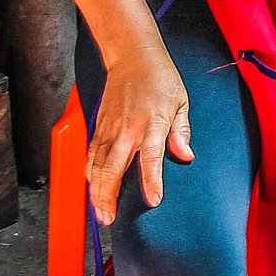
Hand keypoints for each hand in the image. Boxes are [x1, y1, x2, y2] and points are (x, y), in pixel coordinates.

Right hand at [88, 49, 192, 224]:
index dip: (152, 181)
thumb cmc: (160, 78)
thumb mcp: (181, 101)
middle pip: (114, 168)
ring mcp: (110, 127)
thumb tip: (186, 155)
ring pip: (98, 165)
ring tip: (99, 212)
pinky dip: (90, 173)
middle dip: (109, 196)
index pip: (152, 157)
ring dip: (97, 190)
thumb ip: (182, 131)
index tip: (153, 200)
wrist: (133, 56)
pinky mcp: (99, 125)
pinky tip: (92, 187)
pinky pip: (91, 154)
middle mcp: (128, 127)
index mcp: (153, 122)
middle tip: (109, 219)